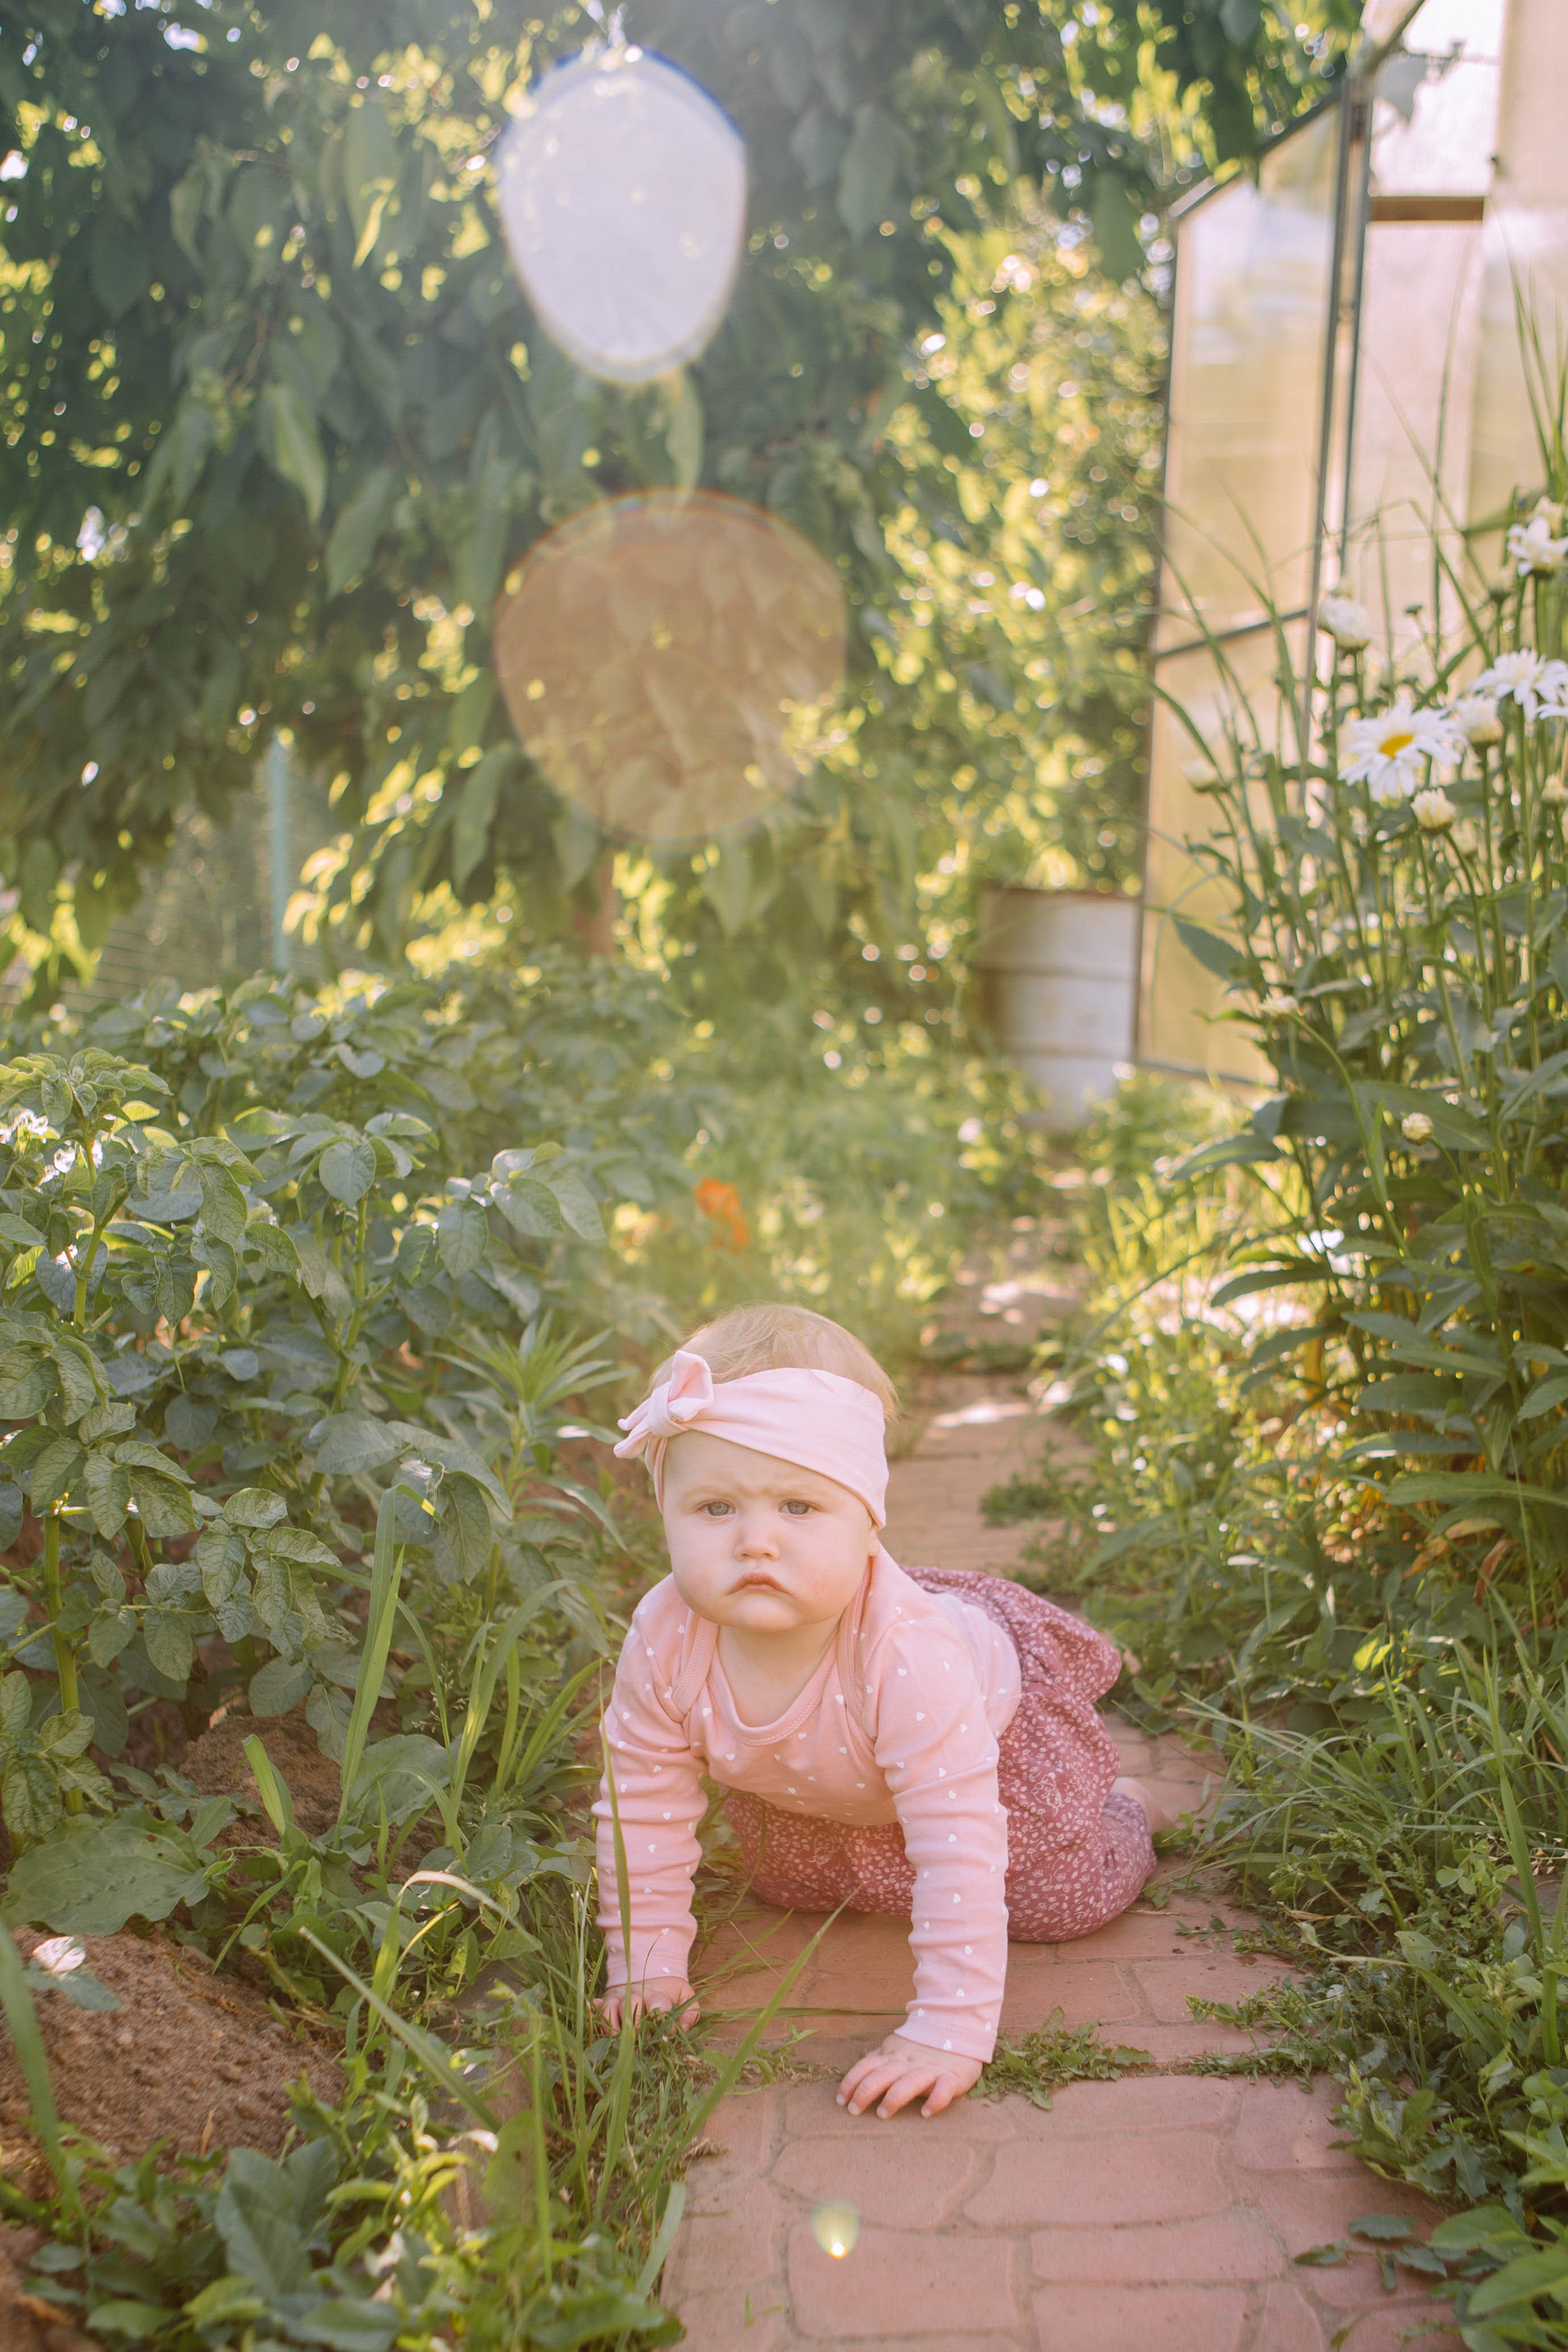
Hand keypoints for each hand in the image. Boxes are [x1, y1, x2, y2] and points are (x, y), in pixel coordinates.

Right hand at [598, 1976, 698, 2030]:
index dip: (660, 2021)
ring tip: (622, 2042)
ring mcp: (620, 1997)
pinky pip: (600, 2012)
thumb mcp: (685, 1996)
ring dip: (616, 2028)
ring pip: (612, 2009)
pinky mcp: (607, 2000)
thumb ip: (690, 2013)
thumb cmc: (669, 1990)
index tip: (664, 2033)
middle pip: (631, 2006)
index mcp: (657, 1994)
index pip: (657, 2006)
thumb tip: (683, 2028)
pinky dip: (602, 2022)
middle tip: (640, 2040)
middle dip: (635, 2025)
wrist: (650, 1969)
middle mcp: (636, 1993)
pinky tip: (607, 2034)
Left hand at [836, 2030, 982, 2119]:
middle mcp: (908, 2062)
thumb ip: (879, 2060)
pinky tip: (926, 2112)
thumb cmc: (922, 2045)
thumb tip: (856, 2074)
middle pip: (883, 2075)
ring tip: (883, 2113)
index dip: (852, 2082)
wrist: (957, 2026)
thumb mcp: (896, 2048)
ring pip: (910, 2082)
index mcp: (893, 2055)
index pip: (867, 2066)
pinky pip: (943, 2089)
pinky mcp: (952, 2077)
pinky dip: (935, 2100)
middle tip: (854, 2111)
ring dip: (895, 2097)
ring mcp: (930, 2069)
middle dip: (866, 2091)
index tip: (840, 2100)